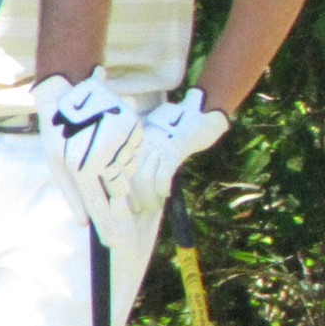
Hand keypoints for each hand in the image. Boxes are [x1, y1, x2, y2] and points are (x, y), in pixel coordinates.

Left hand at [33, 68, 144, 248]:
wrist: (70, 94)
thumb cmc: (59, 132)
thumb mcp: (57, 165)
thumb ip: (72, 195)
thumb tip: (85, 222)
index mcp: (81, 168)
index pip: (96, 205)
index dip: (105, 226)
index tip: (112, 243)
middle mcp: (103, 158)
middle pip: (117, 189)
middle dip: (112, 188)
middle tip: (98, 169)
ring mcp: (120, 144)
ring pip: (127, 170)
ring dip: (117, 166)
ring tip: (97, 145)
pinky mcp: (132, 131)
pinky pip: (133, 153)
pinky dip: (124, 151)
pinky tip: (107, 136)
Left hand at [130, 88, 229, 213]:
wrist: (204, 115)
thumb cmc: (181, 132)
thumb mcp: (158, 141)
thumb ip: (146, 156)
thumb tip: (136, 185)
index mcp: (137, 141)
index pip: (120, 169)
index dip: (122, 190)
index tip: (125, 203)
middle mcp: (144, 141)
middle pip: (130, 176)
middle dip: (134, 198)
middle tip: (140, 210)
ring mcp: (159, 143)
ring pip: (145, 178)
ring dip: (149, 198)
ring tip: (154, 206)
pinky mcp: (175, 147)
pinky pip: (164, 173)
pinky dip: (163, 188)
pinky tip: (166, 193)